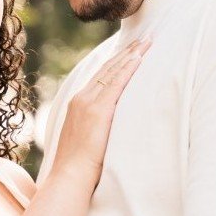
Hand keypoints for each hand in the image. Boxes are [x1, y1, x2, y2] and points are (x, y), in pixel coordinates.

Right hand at [51, 37, 150, 188]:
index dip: (116, 62)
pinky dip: (128, 68)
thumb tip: (110, 126)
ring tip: (146, 42)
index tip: (129, 50)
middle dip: (126, 52)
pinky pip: (116, 83)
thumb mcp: (86, 139)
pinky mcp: (98, 110)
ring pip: (112, 71)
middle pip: (107, 68)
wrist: (69, 176)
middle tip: (142, 38)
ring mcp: (88, 103)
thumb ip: (96, 126)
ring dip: (131, 55)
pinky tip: (139, 58)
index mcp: (77, 103)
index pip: (99, 76)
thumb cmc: (78, 166)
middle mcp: (81, 98)